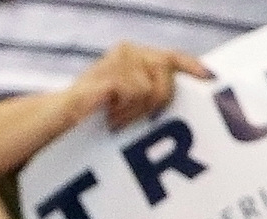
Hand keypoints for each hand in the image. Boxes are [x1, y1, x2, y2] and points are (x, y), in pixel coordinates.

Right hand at [65, 43, 210, 129]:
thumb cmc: (91, 112)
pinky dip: (124, 112)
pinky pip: (135, 94)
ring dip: (135, 112)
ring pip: (152, 89)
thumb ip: (149, 85)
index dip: (192, 67)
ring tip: (115, 119)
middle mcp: (128, 50)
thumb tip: (187, 88)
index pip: (170, 56)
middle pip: (166, 72)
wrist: (57, 117)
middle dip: (157, 101)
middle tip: (137, 119)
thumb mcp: (125, 95)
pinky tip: (108, 118)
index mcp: (134, 53)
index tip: (209, 79)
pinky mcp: (111, 72)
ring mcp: (118, 59)